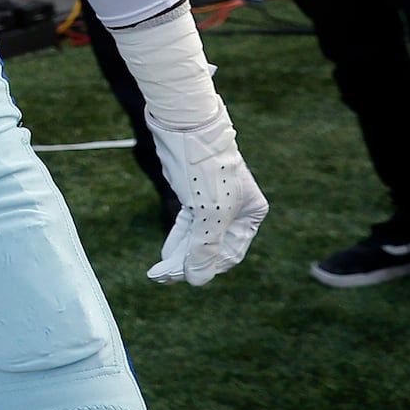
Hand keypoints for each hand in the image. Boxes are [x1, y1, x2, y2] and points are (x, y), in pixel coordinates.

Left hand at [143, 101, 270, 284]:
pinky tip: (165, 257)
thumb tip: (197, 280)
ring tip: (158, 274)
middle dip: (187, 263)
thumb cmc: (206, 168)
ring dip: (178, 256)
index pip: (230, 252)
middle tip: (162, 278)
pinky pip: (187, 225)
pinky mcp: (194, 195)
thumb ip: (204, 248)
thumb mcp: (209, 213)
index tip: (185, 278)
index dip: (207, 267)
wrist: (186, 128)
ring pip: (196, 237)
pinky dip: (176, 240)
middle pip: (211, 246)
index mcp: (251, 213)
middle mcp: (236, 210)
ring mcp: (214, 202)